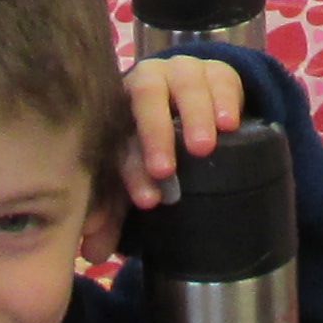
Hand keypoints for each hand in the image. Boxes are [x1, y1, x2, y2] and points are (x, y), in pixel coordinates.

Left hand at [120, 51, 251, 208]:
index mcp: (118, 109)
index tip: (147, 200)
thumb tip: (93, 252)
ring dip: (193, 115)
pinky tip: (229, 124)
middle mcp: (145, 84)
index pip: (120, 136)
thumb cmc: (151, 146)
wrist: (189, 101)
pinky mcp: (215, 70)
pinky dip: (225, 98)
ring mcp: (181, 73)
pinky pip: (220, 77)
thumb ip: (113, 212)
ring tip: (203, 148)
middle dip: (154, 133)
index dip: (132, 170)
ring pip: (184, 84)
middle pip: (144, 97)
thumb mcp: (133, 174)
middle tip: (166, 170)